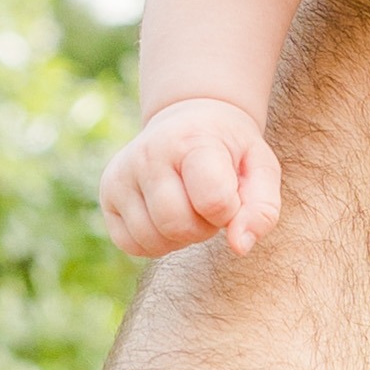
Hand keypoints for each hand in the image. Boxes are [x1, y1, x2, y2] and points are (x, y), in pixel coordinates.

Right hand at [103, 97, 281, 259]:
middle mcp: (148, 154)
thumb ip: (261, 210)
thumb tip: (239, 247)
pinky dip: (156, 242)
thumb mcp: (260, 168)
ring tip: (188, 206)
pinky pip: (132, 244)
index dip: (229, 211)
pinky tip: (166, 216)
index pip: (213, 201)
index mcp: (191, 141)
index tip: (231, 193)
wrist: (189, 122)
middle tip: (208, 204)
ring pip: (154, 240)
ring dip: (181, 237)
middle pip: (178, 226)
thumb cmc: (230, 151)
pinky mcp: (107, 195)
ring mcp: (122, 174)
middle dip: (203, 227)